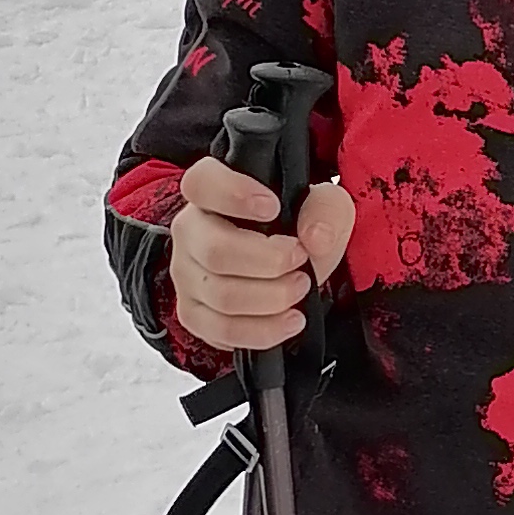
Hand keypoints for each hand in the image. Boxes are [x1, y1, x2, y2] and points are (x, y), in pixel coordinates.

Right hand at [169, 158, 356, 356]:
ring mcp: (187, 275)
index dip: (232, 194)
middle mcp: (190, 231)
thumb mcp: (325, 206)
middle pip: (215, 251)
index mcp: (211, 193)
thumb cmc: (298, 228)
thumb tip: (315, 237)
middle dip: (269, 261)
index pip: (201, 183)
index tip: (272, 207)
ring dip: (273, 297)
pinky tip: (291, 320)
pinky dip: (264, 330)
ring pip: (221, 295)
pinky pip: (223, 330)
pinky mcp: (195, 314)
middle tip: (300, 259)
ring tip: (301, 286)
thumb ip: (326, 211)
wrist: (293, 265)